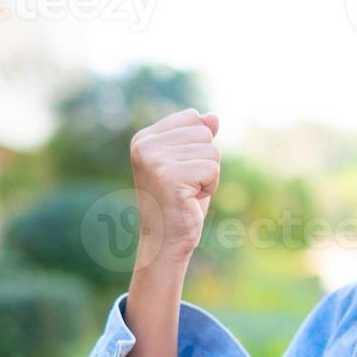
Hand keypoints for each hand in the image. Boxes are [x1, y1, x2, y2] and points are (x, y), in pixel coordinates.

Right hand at [128, 107, 221, 269]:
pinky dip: (210, 187)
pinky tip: (191, 199)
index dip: (198, 145)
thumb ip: (198, 138)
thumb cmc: (180, 201)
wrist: (165, 240)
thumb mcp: (189, 163)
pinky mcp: (169, 177)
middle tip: (186, 184)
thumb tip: (213, 116)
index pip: (192, 117)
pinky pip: (212, 169)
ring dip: (208, 175)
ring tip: (188, 192)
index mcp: (144, 137)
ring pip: (212, 151)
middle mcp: (144, 145)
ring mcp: (155, 160)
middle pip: (204, 132)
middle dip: (205, 160)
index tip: (181, 169)